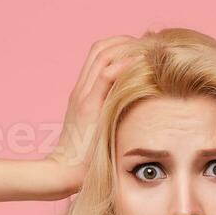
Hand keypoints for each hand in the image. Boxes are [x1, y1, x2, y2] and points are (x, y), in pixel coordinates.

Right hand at [43, 34, 139, 192]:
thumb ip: (114, 117)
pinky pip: (104, 75)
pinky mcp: (87, 106)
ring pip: (102, 55)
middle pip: (101, 48)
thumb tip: (139, 111)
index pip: (100, 54)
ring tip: (149, 50)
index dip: (122, 45)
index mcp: (83, 93)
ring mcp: (82, 95)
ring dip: (127, 47)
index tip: (145, 49)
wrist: (64, 173)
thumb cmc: (87, 159)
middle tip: (151, 46)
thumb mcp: (103, 132)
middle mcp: (81, 89)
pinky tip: (141, 63)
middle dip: (127, 41)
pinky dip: (123, 64)